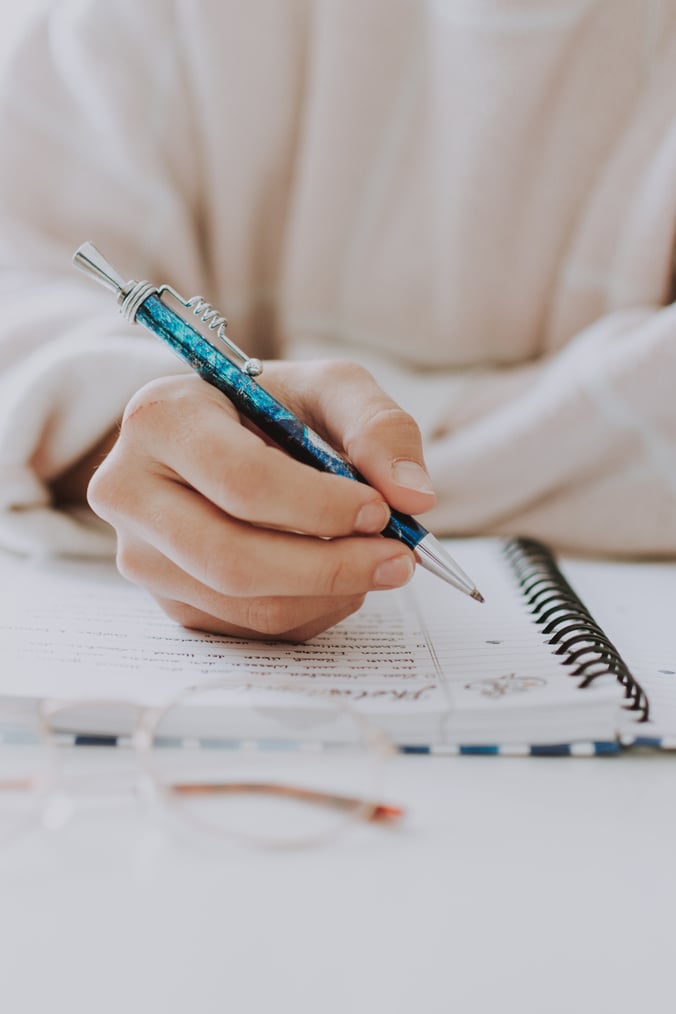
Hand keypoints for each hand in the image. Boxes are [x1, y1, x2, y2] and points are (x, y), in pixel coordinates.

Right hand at [87, 360, 435, 639]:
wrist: (221, 440)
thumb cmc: (272, 409)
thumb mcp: (328, 390)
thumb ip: (379, 427)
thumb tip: (415, 497)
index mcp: (161, 419)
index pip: (241, 481)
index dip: (320, 506)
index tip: (380, 510)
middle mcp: (130, 491)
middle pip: (232, 559)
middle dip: (330, 567)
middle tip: (398, 559)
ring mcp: (141, 555)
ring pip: (244, 604)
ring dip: (328, 594)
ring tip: (373, 561)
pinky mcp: (167, 600)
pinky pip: (248, 628)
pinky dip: (311, 611)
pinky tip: (333, 576)